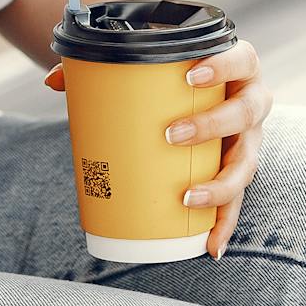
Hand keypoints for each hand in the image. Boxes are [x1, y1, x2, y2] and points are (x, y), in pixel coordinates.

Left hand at [44, 36, 268, 259]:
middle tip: (170, 134)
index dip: (223, 65)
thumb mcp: (150, 65)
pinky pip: (238, 201)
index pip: (242, 58)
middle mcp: (252, 102)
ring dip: (221, 184)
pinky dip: (224, 225)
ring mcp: (249, 139)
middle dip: (211, 126)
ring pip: (248, 162)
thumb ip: (104, 66)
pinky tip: (210, 247)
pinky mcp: (238, 171)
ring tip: (187, 198)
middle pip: (246, 112)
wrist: (200, 88)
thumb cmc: (176, 74)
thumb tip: (53, 82)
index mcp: (238, 66)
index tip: (190, 75)